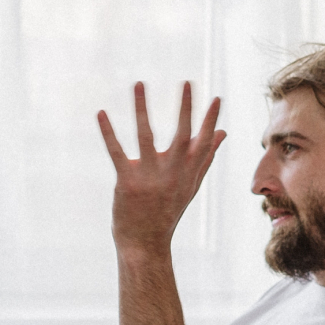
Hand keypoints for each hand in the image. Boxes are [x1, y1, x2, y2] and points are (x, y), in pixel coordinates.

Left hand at [98, 81, 225, 254]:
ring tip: (139, 83)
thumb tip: (223, 133)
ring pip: (146, 135)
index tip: (217, 98)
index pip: (204, 142)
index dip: (210, 120)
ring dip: (141, 108)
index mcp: (188, 172)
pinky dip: (108, 131)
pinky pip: (117, 151)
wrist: (145, 243)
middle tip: (187, 81)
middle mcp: (172, 172)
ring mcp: (149, 176)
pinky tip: (102, 113)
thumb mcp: (190, 185)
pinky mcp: (126, 181)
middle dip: (185, 107)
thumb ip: (205, 157)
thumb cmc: (167, 211)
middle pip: (182, 134)